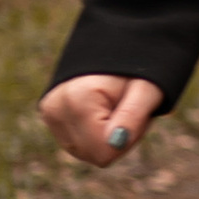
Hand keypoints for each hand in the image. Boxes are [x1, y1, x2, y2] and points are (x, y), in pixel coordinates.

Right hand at [40, 74, 165, 169]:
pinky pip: (79, 144)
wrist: (117, 44)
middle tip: (129, 108)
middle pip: (95, 155)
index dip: (129, 139)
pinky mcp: (51, 115)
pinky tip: (105, 110)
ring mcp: (50, 113)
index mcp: (78, 100)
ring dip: (108, 137)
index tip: (137, 113)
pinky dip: (96, 133)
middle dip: (119, 139)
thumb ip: (132, 116)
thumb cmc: (138, 67)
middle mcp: (56, 108)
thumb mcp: (147, 89)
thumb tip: (115, 143)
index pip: (105, 153)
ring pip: (86, 152)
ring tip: (118, 106)